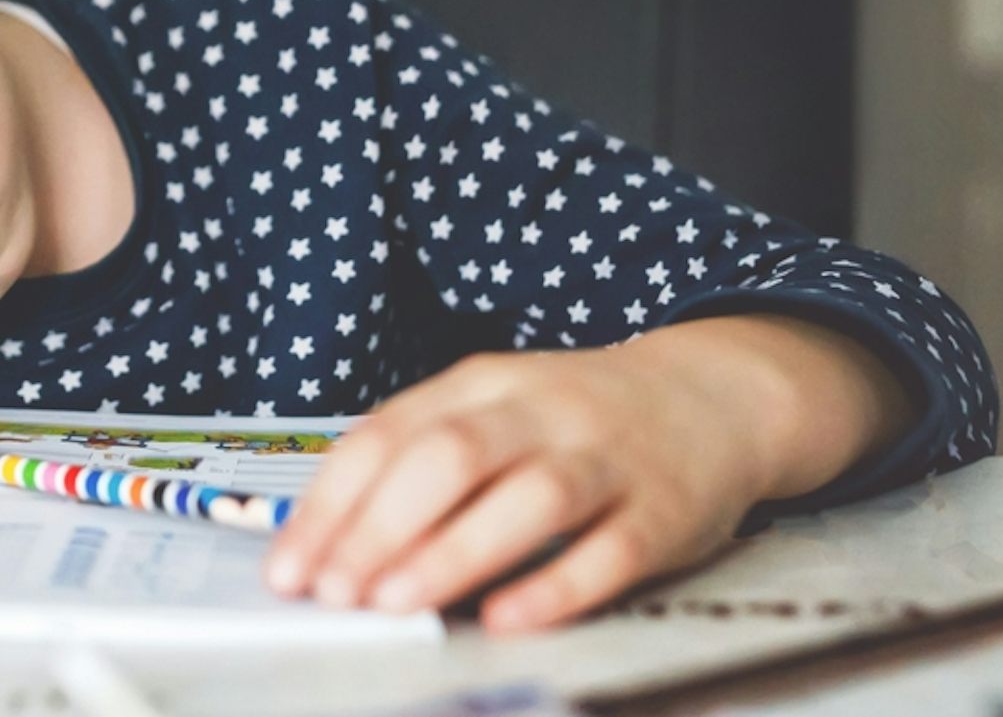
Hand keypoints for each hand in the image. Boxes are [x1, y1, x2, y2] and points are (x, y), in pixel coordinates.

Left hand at [263, 333, 781, 632]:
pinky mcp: (664, 512)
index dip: (329, 506)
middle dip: (379, 527)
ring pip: (526, 497)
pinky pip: (610, 549)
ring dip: (453, 551)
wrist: (713, 396)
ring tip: (395, 602)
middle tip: (334, 592)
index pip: (386, 438)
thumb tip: (329, 537)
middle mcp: (538, 412)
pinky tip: (507, 617)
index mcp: (479, 386)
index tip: (288, 568)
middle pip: (447, 458)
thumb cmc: (574, 420)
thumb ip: (416, 461)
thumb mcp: (489, 412)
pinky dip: (557, 585)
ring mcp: (604, 458)